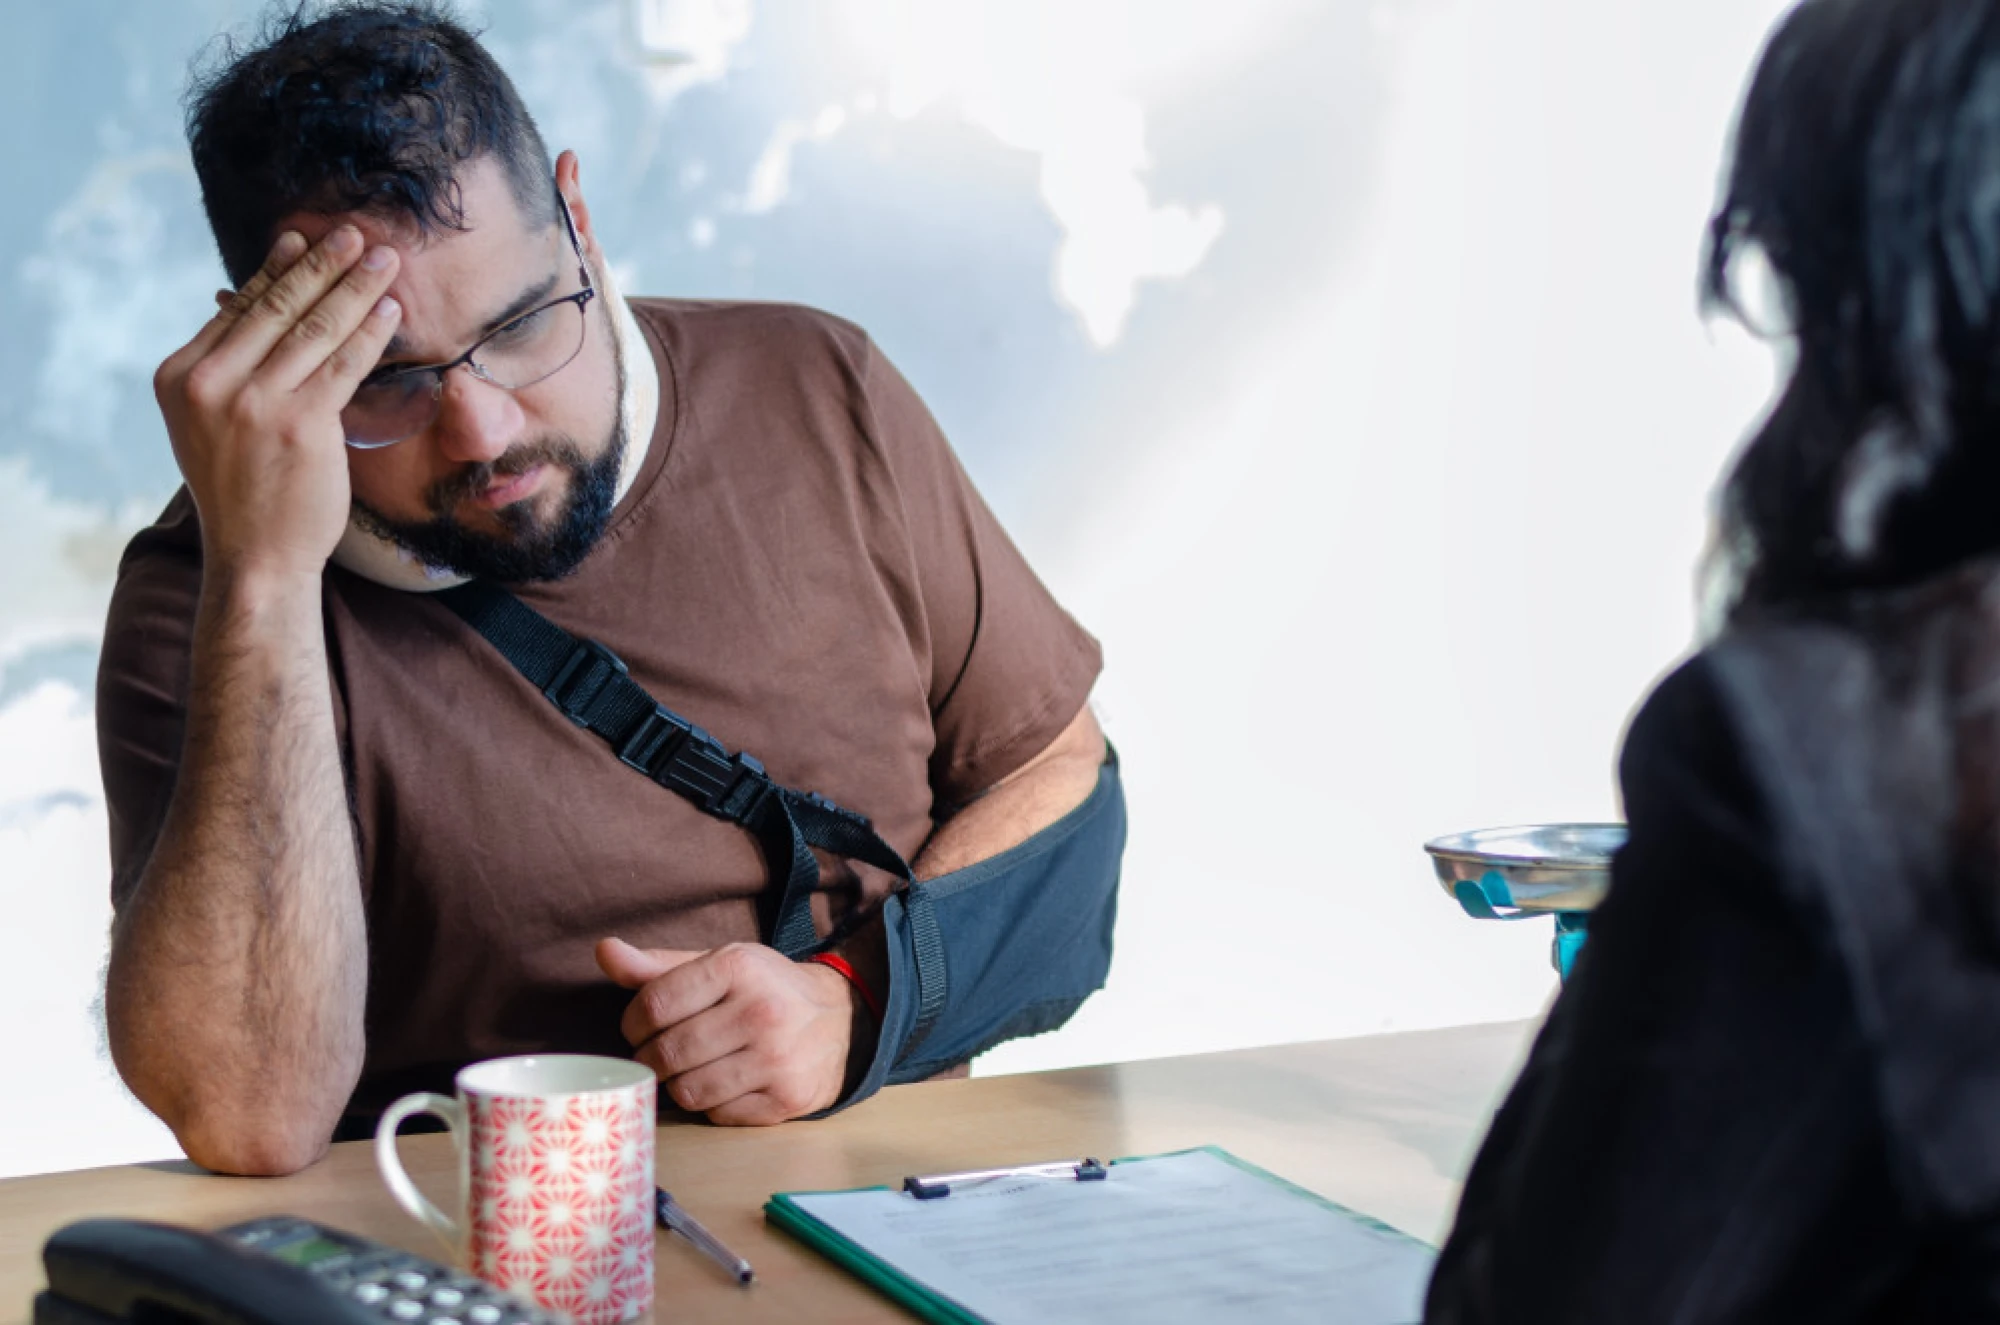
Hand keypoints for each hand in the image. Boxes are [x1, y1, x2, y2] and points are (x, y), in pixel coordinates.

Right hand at [153, 226, 401, 582]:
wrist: (256, 555)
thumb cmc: (243, 489)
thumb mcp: (210, 422)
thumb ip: (228, 370)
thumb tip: (255, 307)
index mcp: (180, 376)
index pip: (237, 310)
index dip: (275, 271)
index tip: (300, 241)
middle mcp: (211, 384)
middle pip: (277, 310)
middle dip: (321, 266)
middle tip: (352, 234)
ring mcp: (254, 403)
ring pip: (315, 330)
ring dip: (355, 289)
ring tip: (383, 261)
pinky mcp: (301, 423)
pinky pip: (344, 365)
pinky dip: (370, 333)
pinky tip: (390, 311)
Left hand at [595, 938, 856, 1124]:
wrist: (840, 1020)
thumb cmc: (764, 990)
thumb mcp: (718, 965)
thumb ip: (657, 965)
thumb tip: (604, 951)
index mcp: (738, 967)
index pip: (653, 1005)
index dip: (633, 1024)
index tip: (641, 1027)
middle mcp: (761, 1011)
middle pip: (666, 1053)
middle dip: (652, 1058)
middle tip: (662, 1053)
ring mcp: (776, 1059)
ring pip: (687, 1091)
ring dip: (679, 1085)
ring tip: (693, 1068)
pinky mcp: (786, 1099)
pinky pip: (717, 1115)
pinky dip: (712, 1104)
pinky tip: (725, 1084)